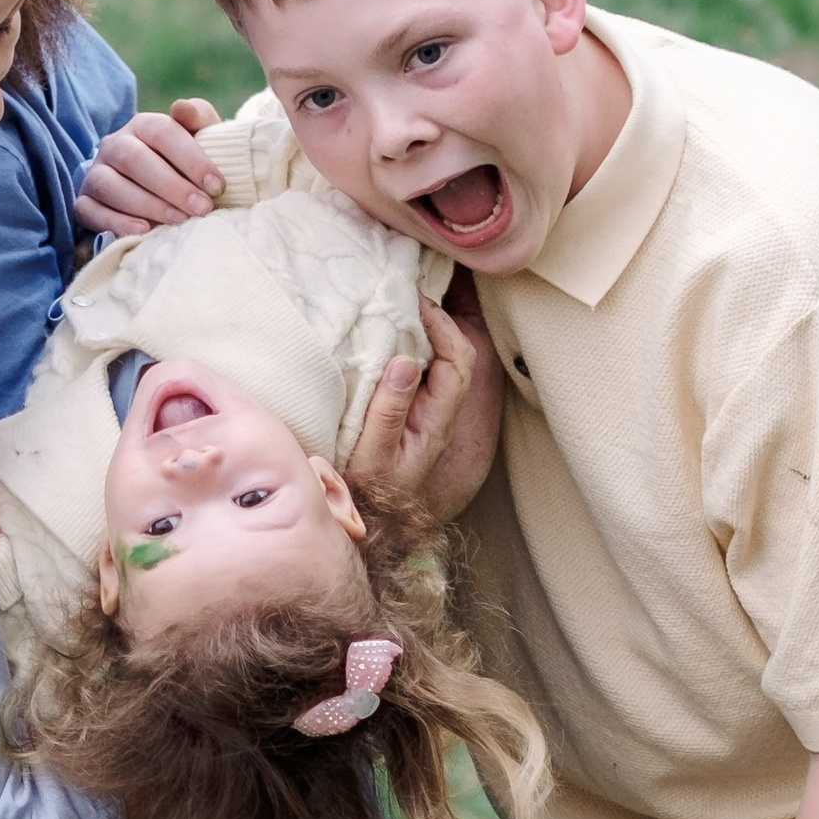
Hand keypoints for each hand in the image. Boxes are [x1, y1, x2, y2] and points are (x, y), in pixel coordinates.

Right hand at [74, 97, 221, 238]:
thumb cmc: (185, 165)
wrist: (159, 193)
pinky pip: (90, 210)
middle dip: (171, 186)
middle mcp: (114, 145)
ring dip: (147, 205)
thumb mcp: (200, 139)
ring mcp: (95, 173)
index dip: (191, 159)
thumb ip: (200, 118)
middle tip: (202, 208)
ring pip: (109, 184)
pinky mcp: (83, 202)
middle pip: (134, 159)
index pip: (162, 132)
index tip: (217, 186)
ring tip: (179, 222)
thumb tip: (182, 108)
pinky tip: (143, 231)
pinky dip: (116, 222)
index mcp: (143, 125)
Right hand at [347, 285, 503, 526]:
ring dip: (426, 330)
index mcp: (435, 423)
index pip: (458, 362)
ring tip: (400, 304)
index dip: (443, 326)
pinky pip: (420, 371)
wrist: (360, 525)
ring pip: (440, 362)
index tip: (413, 302)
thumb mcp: (372, 454)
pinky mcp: (408, 413)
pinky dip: (410, 345)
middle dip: (441, 318)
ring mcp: (424, 414)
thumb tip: (407, 360)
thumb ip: (389, 410)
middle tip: (408, 292)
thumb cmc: (363, 493)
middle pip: (457, 356)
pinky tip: (390, 331)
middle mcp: (437, 415)